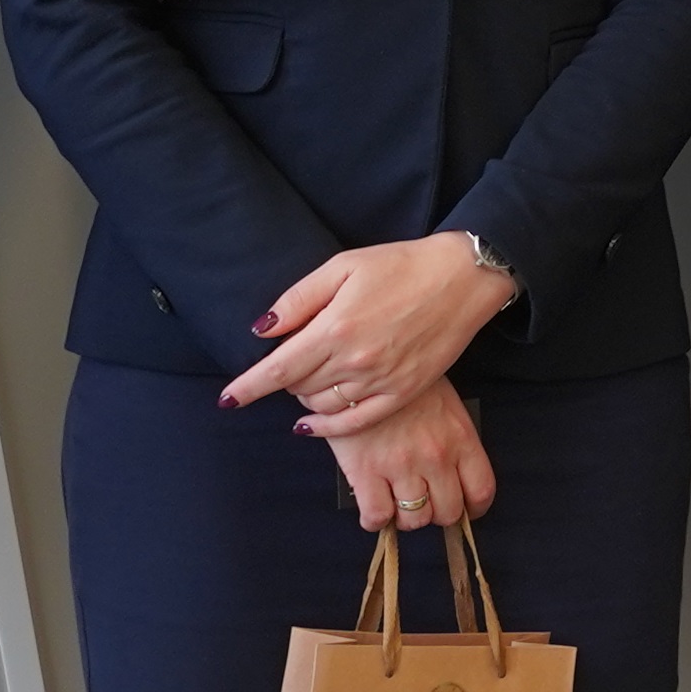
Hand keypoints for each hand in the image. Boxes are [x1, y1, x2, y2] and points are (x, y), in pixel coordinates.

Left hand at [224, 231, 517, 434]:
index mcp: (335, 328)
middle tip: (290, 358)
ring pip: (321, 405)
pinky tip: (312, 424)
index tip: (227, 399)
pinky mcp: (403, 392)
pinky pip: (356, 422)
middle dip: (283, 378)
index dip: (247, 387)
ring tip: (310, 375)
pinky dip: (328, 426)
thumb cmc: (401, 265)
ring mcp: (380, 381)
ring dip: (305, 396)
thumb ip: (299, 299)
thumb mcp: (343, 266)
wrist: (463, 278)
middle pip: (297, 386)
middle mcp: (355, 361)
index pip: (277, 369)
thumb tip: (262, 329)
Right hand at [322, 380, 498, 536]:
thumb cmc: (405, 384)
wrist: (361, 365)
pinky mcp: (365, 471)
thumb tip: (455, 478)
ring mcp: (400, 465)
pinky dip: (376, 520)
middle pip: (448, 512)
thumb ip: (454, 440)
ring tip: (398, 503)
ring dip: (407, 518)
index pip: (481, 490)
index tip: (465, 511)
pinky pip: (377, 516)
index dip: (474, 509)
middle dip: (438, 514)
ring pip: (414, 519)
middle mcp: (435, 456)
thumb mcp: (445, 403)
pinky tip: (374, 507)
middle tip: (425, 503)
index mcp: (459, 437)